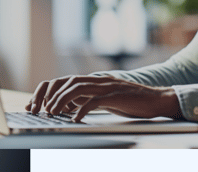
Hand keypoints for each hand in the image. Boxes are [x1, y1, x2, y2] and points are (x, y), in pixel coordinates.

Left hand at [25, 75, 182, 121]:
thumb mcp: (107, 99)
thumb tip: (71, 107)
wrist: (157, 100)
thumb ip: (90, 99)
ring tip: (53, 112)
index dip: (51, 90)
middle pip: (68, 81)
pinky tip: (76, 119)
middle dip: (52, 94)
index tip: (40, 104)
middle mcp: (99, 81)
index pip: (67, 80)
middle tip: (43, 109)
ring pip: (78, 87)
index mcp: (96, 81)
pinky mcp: (116, 96)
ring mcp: (108, 86)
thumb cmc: (133, 102)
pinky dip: (82, 109)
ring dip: (62, 100)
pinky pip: (95, 100)